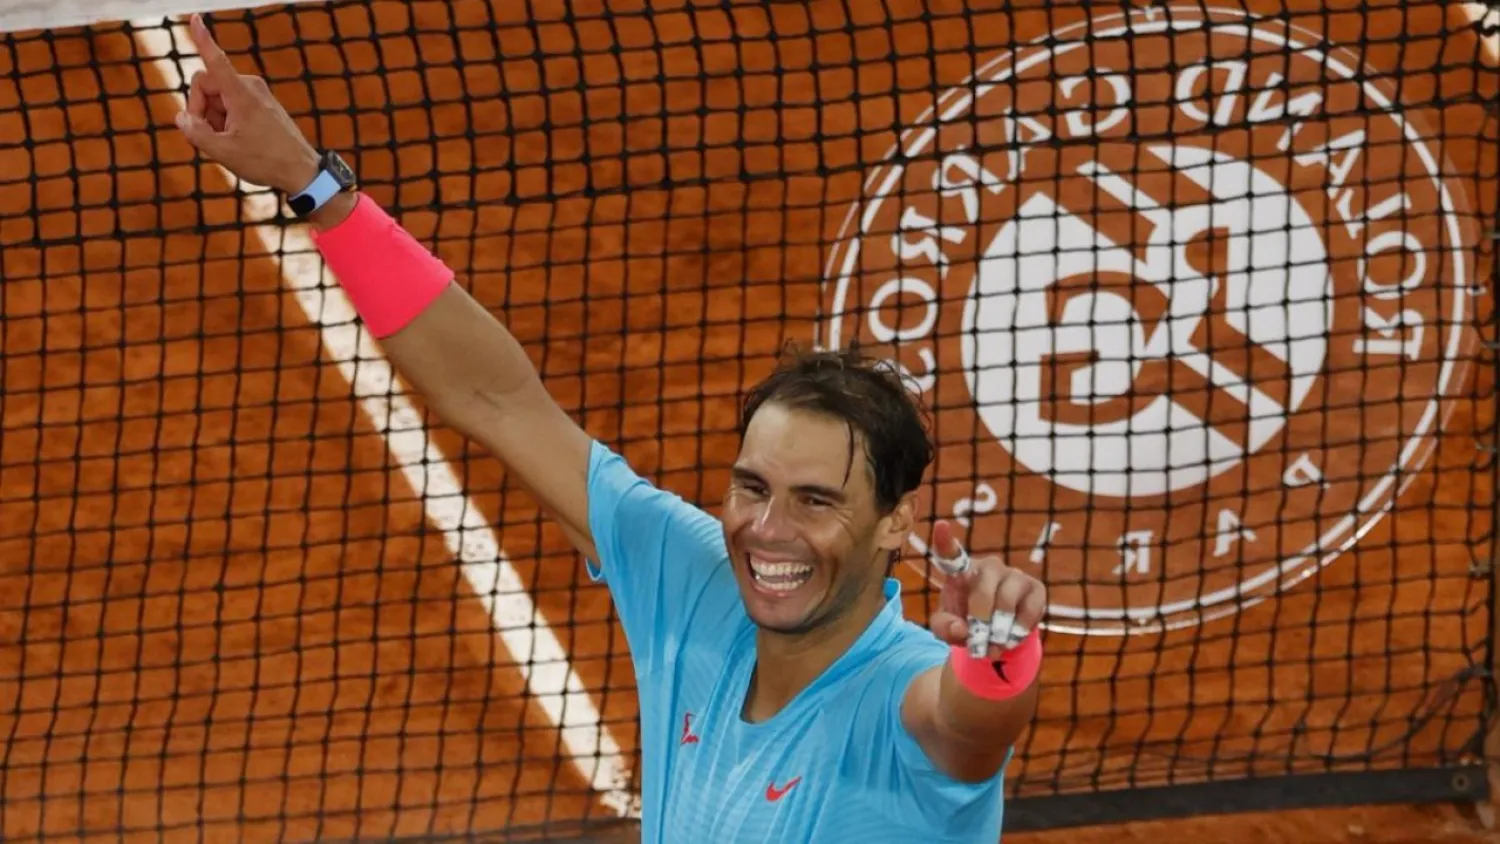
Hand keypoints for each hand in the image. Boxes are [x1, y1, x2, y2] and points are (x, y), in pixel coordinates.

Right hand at [174, 14, 321, 193]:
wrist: (302, 171)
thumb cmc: (266, 161)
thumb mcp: (223, 152)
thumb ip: (196, 132)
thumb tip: (182, 117)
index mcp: (241, 93)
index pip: (215, 60)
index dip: (202, 39)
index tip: (194, 18)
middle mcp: (250, 87)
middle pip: (206, 85)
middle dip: (199, 109)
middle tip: (207, 136)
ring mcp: (257, 94)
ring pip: (217, 97)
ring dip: (213, 118)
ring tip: (229, 142)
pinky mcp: (261, 104)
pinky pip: (231, 104)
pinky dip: (226, 120)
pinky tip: (236, 140)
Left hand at [926, 520, 1046, 659]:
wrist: (996, 634)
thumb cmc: (966, 622)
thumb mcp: (946, 629)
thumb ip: (944, 628)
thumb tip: (961, 628)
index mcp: (961, 572)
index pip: (951, 553)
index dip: (945, 541)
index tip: (940, 525)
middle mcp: (988, 567)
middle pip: (982, 591)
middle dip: (980, 623)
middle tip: (978, 647)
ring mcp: (1014, 575)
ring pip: (1007, 600)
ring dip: (999, 630)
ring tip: (993, 648)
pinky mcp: (1035, 588)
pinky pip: (1030, 608)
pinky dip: (1020, 629)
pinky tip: (1012, 639)